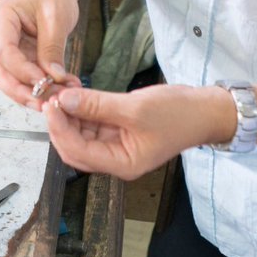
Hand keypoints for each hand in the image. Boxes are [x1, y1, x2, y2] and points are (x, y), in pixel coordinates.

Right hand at [0, 0, 81, 109]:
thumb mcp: (56, 18)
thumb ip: (52, 48)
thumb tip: (53, 76)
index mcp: (2, 17)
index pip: (4, 51)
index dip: (21, 71)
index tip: (41, 82)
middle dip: (19, 90)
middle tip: (42, 102)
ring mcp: (4, 47)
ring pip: (7, 79)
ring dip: (27, 93)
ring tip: (50, 100)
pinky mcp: (17, 57)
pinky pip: (21, 77)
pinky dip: (36, 88)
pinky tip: (54, 92)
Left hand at [42, 84, 236, 180]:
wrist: (206, 110)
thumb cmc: (179, 114)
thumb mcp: (136, 108)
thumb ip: (98, 105)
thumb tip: (64, 100)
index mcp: (122, 164)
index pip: (78, 152)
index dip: (60, 129)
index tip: (50, 105)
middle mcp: (117, 160)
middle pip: (75, 147)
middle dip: (60, 124)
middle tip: (50, 98)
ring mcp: (118, 146)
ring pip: (82, 134)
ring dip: (70, 115)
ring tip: (61, 92)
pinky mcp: (121, 131)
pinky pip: (94, 124)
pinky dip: (84, 110)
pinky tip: (77, 94)